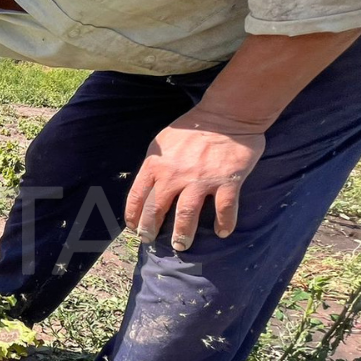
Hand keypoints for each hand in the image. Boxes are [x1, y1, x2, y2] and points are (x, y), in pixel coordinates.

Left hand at [125, 106, 265, 250]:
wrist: (227, 114)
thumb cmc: (192, 127)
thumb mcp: (161, 143)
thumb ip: (154, 164)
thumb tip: (146, 187)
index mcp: (155, 165)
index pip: (137, 197)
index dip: (133, 216)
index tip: (134, 227)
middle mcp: (174, 175)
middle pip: (156, 210)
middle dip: (150, 230)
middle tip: (150, 240)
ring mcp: (201, 179)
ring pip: (187, 215)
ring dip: (182, 234)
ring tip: (180, 246)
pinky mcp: (227, 181)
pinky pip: (224, 209)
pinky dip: (224, 224)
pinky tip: (222, 232)